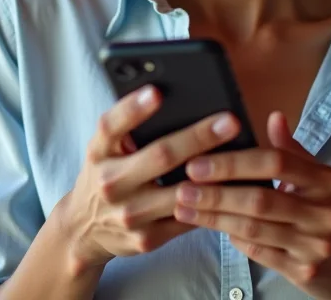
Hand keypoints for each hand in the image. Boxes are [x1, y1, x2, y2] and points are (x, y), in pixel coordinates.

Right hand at [53, 85, 244, 271]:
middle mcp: (110, 182)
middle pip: (159, 156)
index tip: (157, 91)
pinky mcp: (147, 239)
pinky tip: (238, 188)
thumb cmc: (106, 173)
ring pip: (182, 192)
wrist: (83, 229)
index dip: (133, 108)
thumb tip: (170, 96)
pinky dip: (214, 203)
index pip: (112, 125)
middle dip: (198, 137)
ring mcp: (129, 215)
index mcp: (98, 152)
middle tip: (230, 120)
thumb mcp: (104, 147)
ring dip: (216, 175)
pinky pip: (189, 218)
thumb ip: (128, 127)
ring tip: (246, 156)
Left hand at [173, 112, 330, 299]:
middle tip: (182, 187)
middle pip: (260, 198)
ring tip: (185, 207)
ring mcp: (316, 244)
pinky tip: (215, 228)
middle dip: (216, 192)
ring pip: (254, 228)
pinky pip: (260, 252)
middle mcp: (325, 211)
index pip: (275, 162)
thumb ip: (292, 151)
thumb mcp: (319, 180)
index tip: (199, 161)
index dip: (234, 161)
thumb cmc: (329, 214)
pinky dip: (234, 239)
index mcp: (326, 180)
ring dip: (214, 217)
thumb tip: (274, 117)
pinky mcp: (305, 271)